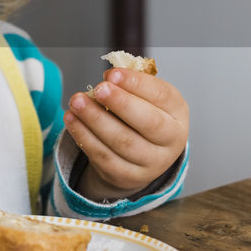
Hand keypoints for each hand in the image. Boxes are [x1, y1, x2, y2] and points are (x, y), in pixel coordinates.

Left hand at [64, 68, 188, 200]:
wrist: (142, 158)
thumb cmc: (144, 118)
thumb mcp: (147, 99)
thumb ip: (132, 86)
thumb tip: (110, 76)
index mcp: (178, 115)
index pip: (162, 97)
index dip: (137, 84)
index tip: (112, 73)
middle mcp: (171, 142)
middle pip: (148, 123)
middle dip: (121, 103)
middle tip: (98, 88)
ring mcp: (150, 163)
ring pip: (122, 141)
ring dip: (95, 119)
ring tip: (77, 102)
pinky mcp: (127, 176)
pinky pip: (104, 156)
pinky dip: (84, 137)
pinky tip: (72, 120)